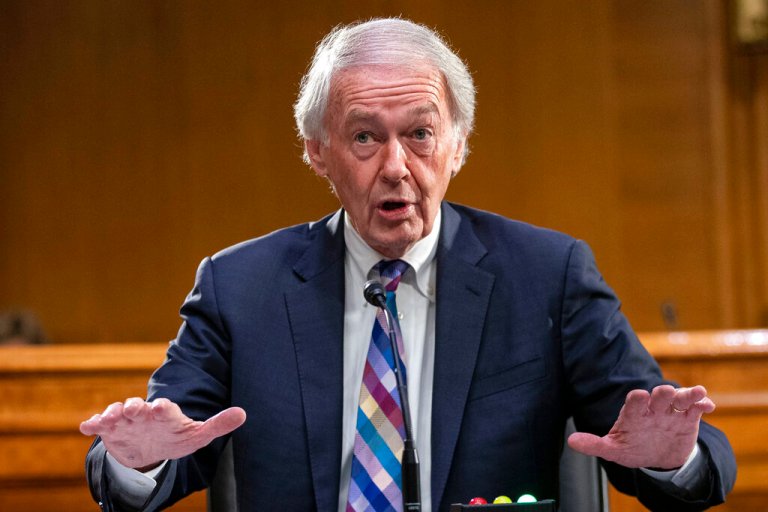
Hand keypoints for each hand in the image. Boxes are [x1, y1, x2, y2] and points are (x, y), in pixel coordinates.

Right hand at [80, 397, 246, 469]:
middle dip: (134, 407)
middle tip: (132, 409)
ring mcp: (126, 420)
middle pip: (138, 406)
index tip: (160, 408)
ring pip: (117, 413)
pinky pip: (99, 425)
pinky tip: (86, 426)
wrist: (151, 447)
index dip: (162, 408)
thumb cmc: (176, 437)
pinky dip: (93, 424)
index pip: (165, 408)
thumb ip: (218, 424)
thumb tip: (243, 413)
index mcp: (166, 413)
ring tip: (109, 417)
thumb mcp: (197, 435)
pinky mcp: (110, 430)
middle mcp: (144, 413)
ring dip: (112, 413)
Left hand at [567, 385, 714, 468]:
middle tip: (666, 392)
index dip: (637, 399)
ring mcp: (670, 412)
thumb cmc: (631, 448)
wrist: (657, 456)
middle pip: (658, 396)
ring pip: (679, 398)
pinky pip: (695, 408)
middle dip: (662, 393)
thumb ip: (594, 444)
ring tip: (696, 392)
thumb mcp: (613, 449)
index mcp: (633, 414)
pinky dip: (701, 404)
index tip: (640, 397)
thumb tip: (571, 442)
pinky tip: (708, 406)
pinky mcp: (688, 418)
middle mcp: (652, 409)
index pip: (634, 402)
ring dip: (687, 394)